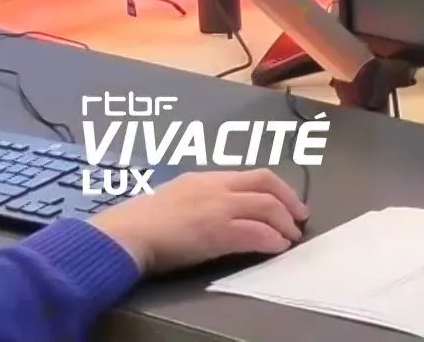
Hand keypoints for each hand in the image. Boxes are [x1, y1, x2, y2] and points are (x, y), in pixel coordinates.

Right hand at [92, 169, 307, 274]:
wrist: (124, 235)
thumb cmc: (140, 221)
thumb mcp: (174, 196)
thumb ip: (199, 198)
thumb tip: (218, 210)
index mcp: (206, 178)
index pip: (253, 175)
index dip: (276, 188)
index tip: (286, 201)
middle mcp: (217, 187)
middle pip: (267, 185)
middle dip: (289, 200)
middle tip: (299, 217)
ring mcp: (218, 207)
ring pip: (266, 207)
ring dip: (284, 223)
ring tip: (290, 237)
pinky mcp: (217, 231)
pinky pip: (256, 233)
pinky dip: (271, 240)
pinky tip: (277, 248)